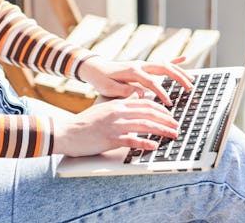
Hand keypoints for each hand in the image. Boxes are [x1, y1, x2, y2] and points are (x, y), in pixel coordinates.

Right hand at [51, 96, 178, 155]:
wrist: (67, 132)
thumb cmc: (85, 123)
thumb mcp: (104, 108)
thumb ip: (121, 105)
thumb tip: (137, 99)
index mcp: (118, 104)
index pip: (146, 103)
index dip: (161, 109)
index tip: (170, 115)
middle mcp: (119, 112)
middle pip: (149, 113)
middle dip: (166, 119)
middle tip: (177, 125)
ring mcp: (115, 125)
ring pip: (145, 125)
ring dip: (162, 130)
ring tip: (173, 135)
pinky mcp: (110, 139)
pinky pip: (132, 140)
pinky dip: (145, 143)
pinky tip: (154, 145)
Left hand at [77, 56, 193, 105]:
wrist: (95, 68)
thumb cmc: (101, 80)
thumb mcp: (109, 88)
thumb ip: (125, 91)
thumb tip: (141, 94)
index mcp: (132, 71)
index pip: (152, 82)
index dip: (162, 93)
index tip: (169, 104)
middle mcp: (140, 65)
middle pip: (164, 68)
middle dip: (179, 78)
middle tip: (190, 88)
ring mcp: (142, 64)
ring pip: (165, 64)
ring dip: (179, 71)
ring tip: (191, 80)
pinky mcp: (142, 65)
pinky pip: (160, 62)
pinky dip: (173, 60)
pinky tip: (184, 59)